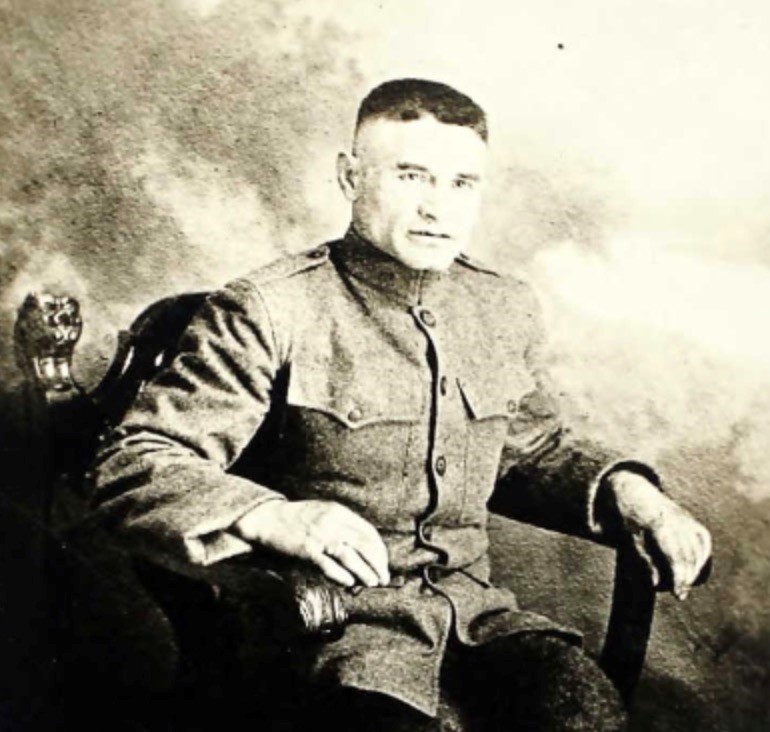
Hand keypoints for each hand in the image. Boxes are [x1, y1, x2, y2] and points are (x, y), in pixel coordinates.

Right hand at [232, 499, 389, 587]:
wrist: (268, 518)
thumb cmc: (299, 518)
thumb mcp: (325, 513)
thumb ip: (343, 527)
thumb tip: (364, 551)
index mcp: (339, 512)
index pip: (368, 532)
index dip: (379, 550)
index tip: (383, 563)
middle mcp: (332, 522)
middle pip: (364, 545)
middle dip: (377, 564)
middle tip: (383, 578)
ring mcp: (320, 536)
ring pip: (350, 557)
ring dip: (364, 573)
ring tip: (372, 583)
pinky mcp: (307, 550)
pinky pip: (329, 566)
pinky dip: (342, 576)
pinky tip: (349, 583)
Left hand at [605, 470, 711, 599]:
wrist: (636, 493)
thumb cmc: (632, 520)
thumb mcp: (633, 540)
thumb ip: (645, 560)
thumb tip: (655, 583)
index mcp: (660, 526)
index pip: (676, 557)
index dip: (679, 577)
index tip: (678, 594)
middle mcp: (677, 521)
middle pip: (689, 555)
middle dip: (686, 577)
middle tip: (681, 594)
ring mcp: (686, 519)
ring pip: (699, 549)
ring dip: (695, 569)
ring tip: (686, 584)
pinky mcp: (690, 519)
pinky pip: (703, 539)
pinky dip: (703, 555)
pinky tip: (697, 568)